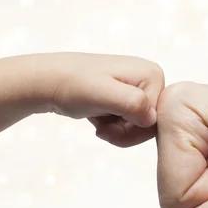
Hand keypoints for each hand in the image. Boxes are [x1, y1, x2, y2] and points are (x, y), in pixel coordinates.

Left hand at [33, 53, 164, 147]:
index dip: (133, 131)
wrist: (49, 81)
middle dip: (126, 133)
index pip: (157, 119)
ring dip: (119, 131)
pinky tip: (100, 118)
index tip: (106, 127)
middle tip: (101, 128)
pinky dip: (115, 127)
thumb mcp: (102, 94)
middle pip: (151, 124)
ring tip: (99, 121)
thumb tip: (152, 118)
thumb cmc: (71, 85)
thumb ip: (131, 104)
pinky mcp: (129, 95)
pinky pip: (131, 122)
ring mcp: (140, 87)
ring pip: (141, 127)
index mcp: (152, 74)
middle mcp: (151, 78)